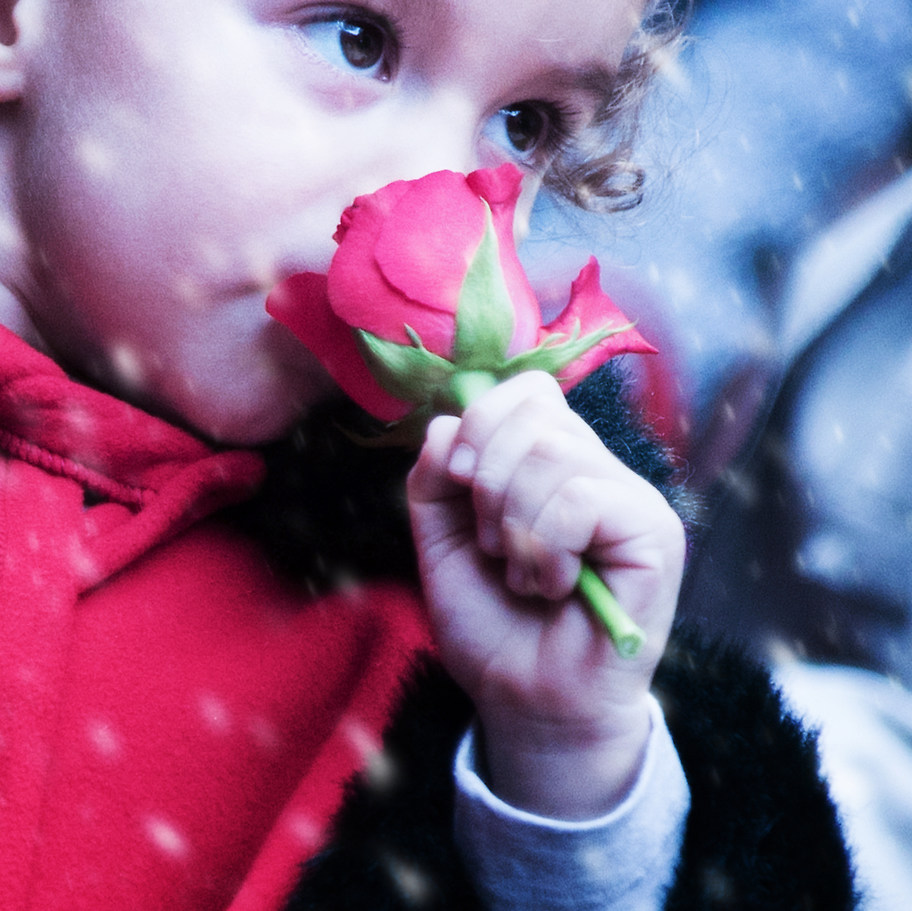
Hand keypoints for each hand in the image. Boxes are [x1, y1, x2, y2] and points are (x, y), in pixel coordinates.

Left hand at [406, 371, 685, 817]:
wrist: (523, 698)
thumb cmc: (491, 619)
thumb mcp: (439, 534)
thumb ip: (436, 472)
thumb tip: (448, 422)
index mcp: (553, 462)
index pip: (526, 391)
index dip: (478, 423)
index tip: (458, 483)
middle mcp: (600, 470)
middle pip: (532, 412)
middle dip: (485, 481)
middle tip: (494, 547)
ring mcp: (633, 499)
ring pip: (550, 452)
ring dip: (513, 525)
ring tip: (523, 575)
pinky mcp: (655, 534)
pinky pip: (581, 497)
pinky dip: (543, 547)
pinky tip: (552, 586)